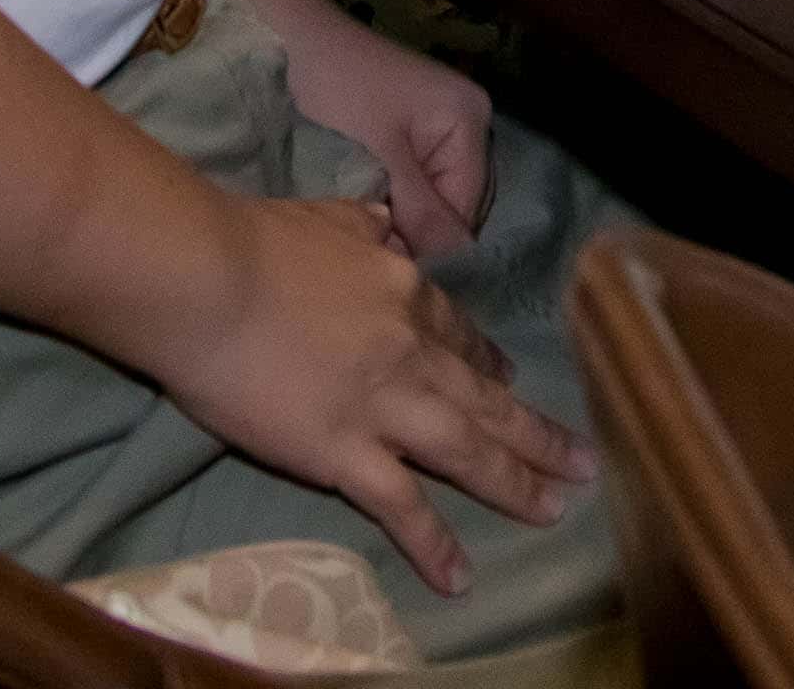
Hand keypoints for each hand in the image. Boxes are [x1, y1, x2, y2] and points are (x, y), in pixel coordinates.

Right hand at [147, 195, 592, 597]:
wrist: (210, 282)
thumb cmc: (258, 241)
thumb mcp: (332, 217)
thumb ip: (367, 224)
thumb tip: (387, 220)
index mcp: (409, 294)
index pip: (462, 338)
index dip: (492, 365)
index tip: (514, 382)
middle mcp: (414, 352)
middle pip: (488, 400)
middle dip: (540, 434)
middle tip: (582, 462)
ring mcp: (386, 406)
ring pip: (469, 451)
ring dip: (518, 483)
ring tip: (556, 509)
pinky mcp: (346, 453)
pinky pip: (402, 506)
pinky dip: (435, 544)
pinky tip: (461, 576)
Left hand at [278, 11, 496, 260]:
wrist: (306, 41)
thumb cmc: (343, 86)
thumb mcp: (382, 147)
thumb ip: (418, 202)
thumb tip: (447, 258)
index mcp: (470, 120)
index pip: (467, 202)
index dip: (438, 238)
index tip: (397, 264)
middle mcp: (471, 126)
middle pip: (459, 202)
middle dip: (426, 231)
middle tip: (383, 254)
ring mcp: (446, 130)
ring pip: (440, 197)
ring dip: (412, 219)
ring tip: (376, 239)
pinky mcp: (422, 137)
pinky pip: (424, 183)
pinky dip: (403, 203)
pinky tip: (378, 216)